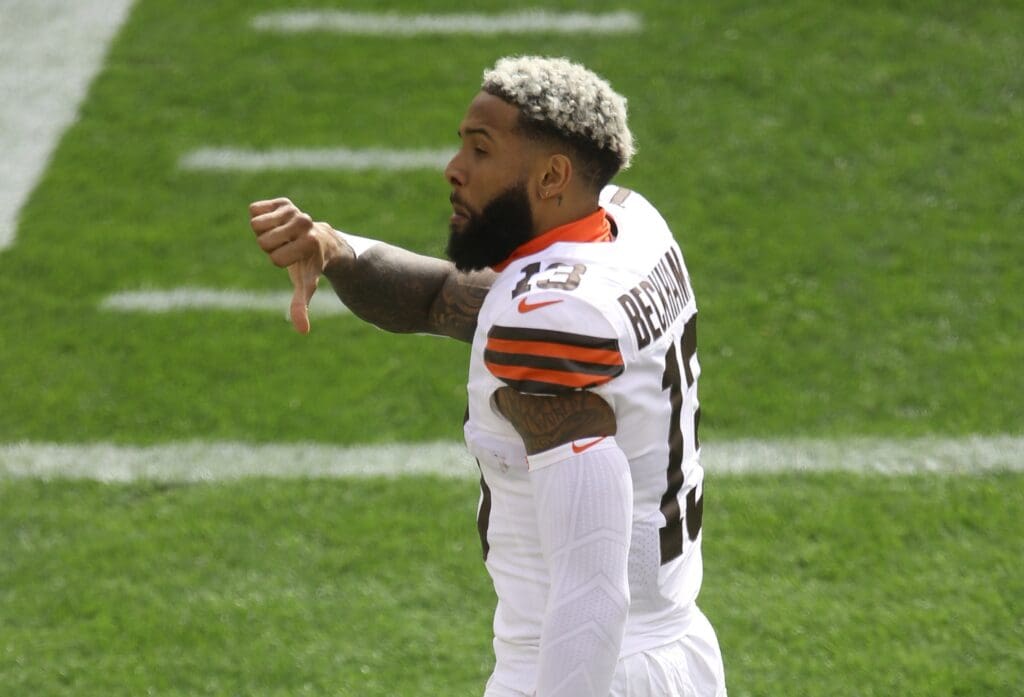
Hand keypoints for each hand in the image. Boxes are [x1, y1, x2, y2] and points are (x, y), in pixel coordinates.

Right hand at [249, 197, 346, 333]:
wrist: (319, 241)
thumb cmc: (309, 265)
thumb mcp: (306, 285)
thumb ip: (301, 306)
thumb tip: (303, 332)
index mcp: (309, 243)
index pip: (275, 258)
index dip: (279, 261)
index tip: (293, 258)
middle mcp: (304, 223)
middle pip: (262, 240)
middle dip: (270, 247)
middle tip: (287, 246)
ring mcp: (294, 210)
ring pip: (256, 224)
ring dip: (265, 232)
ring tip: (283, 235)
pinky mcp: (283, 201)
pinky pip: (254, 209)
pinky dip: (261, 217)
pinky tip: (277, 222)